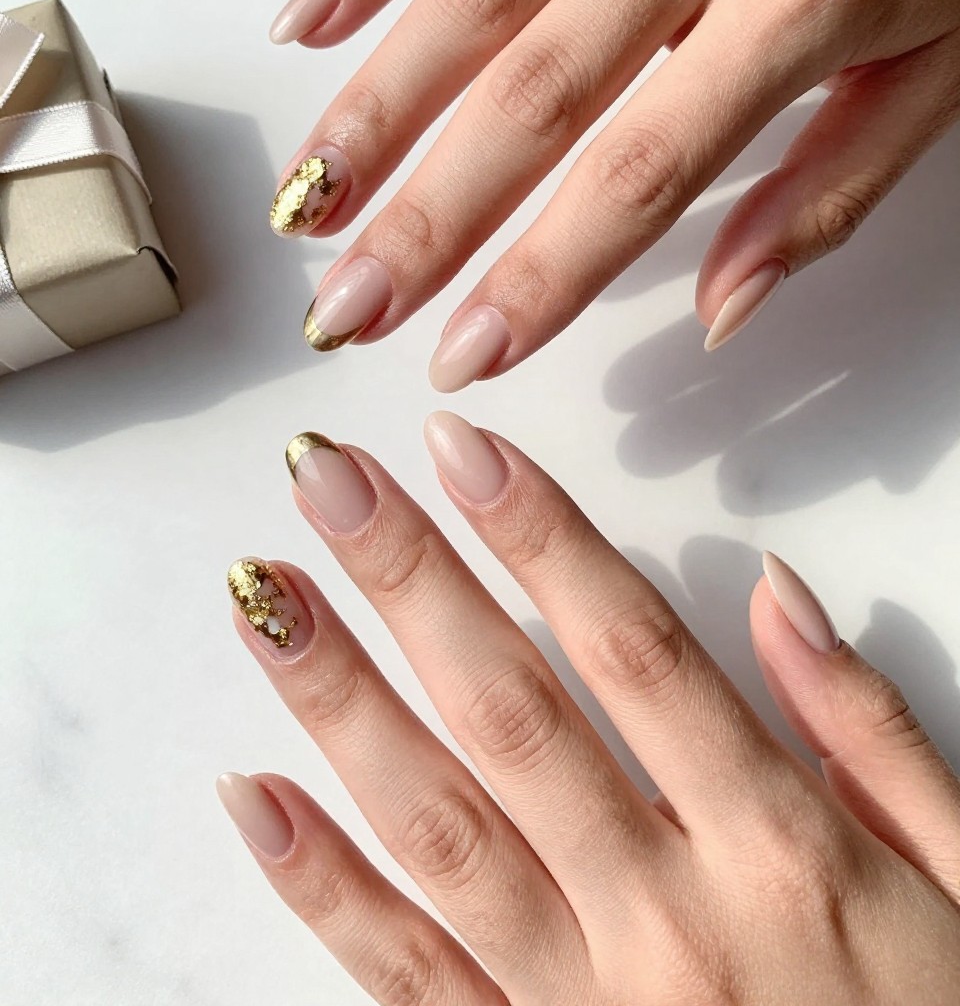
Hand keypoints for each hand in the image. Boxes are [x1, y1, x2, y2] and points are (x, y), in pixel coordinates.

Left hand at [220, 415, 959, 1003]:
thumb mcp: (959, 874)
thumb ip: (869, 729)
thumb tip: (776, 594)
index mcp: (779, 850)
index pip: (633, 650)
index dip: (540, 536)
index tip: (463, 448)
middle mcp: (666, 919)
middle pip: (512, 713)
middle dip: (410, 582)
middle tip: (329, 478)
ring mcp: (581, 1005)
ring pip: (437, 826)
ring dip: (340, 699)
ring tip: (264, 595)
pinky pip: (406, 978)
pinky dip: (323, 886)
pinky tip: (255, 796)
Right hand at [267, 0, 959, 384]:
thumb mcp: (942, 78)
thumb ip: (825, 199)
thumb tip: (722, 312)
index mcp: (804, 0)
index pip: (640, 172)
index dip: (540, 275)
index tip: (464, 354)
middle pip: (531, 93)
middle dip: (424, 217)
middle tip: (344, 309)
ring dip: (375, 104)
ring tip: (308, 200)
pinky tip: (311, 22)